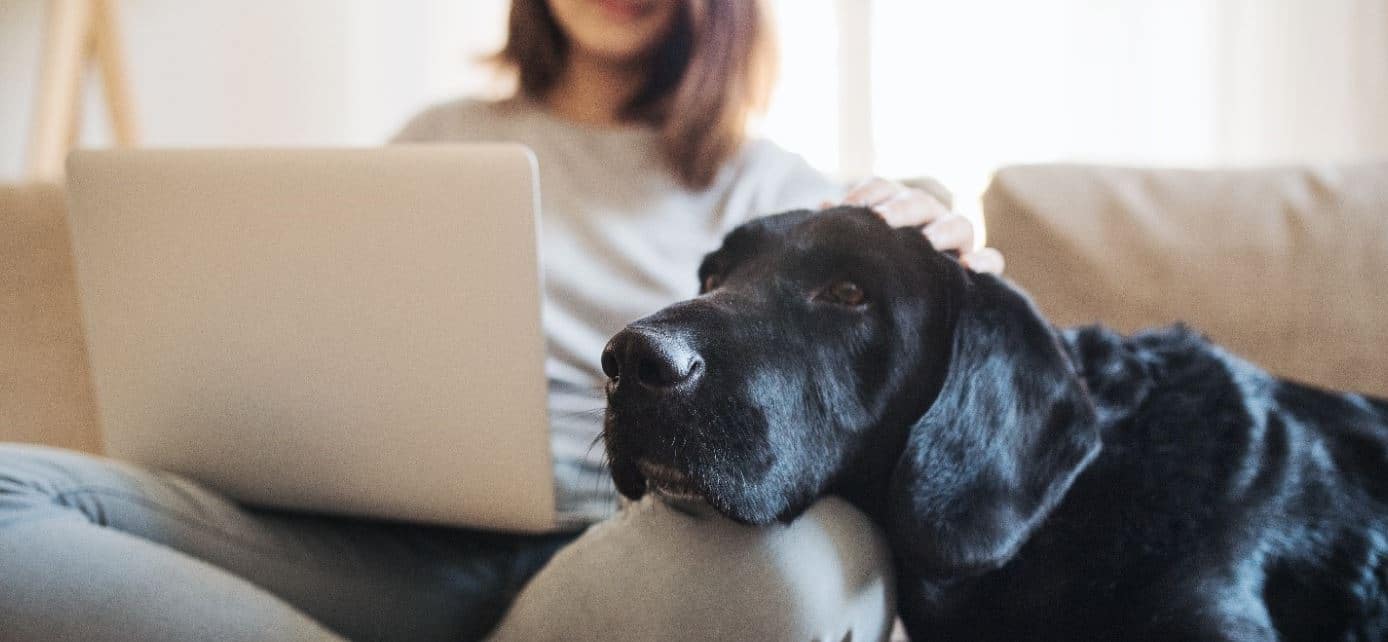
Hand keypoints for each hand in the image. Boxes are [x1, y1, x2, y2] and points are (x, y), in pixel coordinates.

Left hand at [826, 177, 1004, 274]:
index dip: (867, 193)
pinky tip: (971, 268)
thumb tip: (822, 211)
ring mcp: (956, 241)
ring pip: (960, 224)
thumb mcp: (856, 251)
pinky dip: (986, 261)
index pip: (883, 188)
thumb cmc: (873, 272)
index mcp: (895, 207)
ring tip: (928, 242)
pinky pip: (991, 260)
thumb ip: (845, 231)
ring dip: (943, 231)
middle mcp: (928, 218)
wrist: (906, 310)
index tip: (846, 206)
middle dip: (901, 208)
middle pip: (920, 202)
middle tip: (882, 221)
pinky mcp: (977, 267)